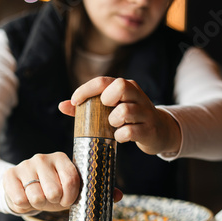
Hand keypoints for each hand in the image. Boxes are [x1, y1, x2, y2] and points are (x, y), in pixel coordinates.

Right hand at [3, 152, 123, 213]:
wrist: (23, 188)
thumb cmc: (53, 189)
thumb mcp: (74, 190)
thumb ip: (96, 191)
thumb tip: (118, 196)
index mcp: (62, 158)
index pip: (71, 179)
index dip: (70, 196)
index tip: (68, 200)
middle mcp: (43, 158)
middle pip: (53, 191)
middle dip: (53, 202)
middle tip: (51, 200)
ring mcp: (25, 164)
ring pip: (36, 196)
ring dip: (39, 205)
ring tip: (39, 198)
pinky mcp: (9, 175)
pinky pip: (20, 199)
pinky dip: (24, 206)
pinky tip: (25, 199)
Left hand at [59, 76, 180, 154]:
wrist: (160, 132)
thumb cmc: (129, 119)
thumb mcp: (110, 110)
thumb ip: (86, 108)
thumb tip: (62, 106)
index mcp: (126, 87)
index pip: (104, 81)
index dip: (87, 89)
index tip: (75, 101)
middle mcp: (137, 95)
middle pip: (121, 86)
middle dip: (107, 99)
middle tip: (104, 110)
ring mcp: (145, 112)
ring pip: (125, 111)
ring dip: (113, 121)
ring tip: (113, 126)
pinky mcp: (149, 130)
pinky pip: (130, 131)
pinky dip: (121, 136)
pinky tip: (120, 137)